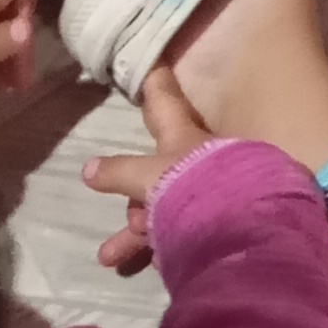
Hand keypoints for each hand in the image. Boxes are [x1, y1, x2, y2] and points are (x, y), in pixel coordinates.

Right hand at [83, 60, 215, 275]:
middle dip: (132, 204)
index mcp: (182, 138)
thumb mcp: (147, 176)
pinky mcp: (218, 222)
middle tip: (123, 224)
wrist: (238, 225)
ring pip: (164, 211)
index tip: (157, 64)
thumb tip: (89, 169)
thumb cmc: (190, 184)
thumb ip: (119, 172)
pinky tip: (162, 263)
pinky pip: (182, 234)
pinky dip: (167, 247)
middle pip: (156, 174)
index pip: (164, 101)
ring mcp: (210, 191)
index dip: (157, 83)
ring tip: (112, 259)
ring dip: (137, 236)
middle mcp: (198, 160)